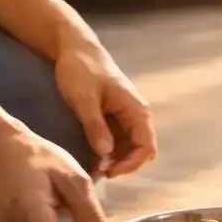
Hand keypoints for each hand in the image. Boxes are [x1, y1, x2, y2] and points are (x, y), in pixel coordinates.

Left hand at [54, 39, 156, 177]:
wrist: (75, 50)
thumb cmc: (81, 70)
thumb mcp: (84, 99)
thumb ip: (95, 126)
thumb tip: (106, 153)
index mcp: (135, 110)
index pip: (146, 146)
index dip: (131, 164)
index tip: (108, 172)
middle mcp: (136, 115)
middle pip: (140, 151)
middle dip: (123, 165)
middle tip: (99, 172)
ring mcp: (126, 117)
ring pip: (129, 149)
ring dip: (116, 162)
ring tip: (93, 168)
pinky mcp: (115, 118)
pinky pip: (118, 142)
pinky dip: (109, 154)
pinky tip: (92, 158)